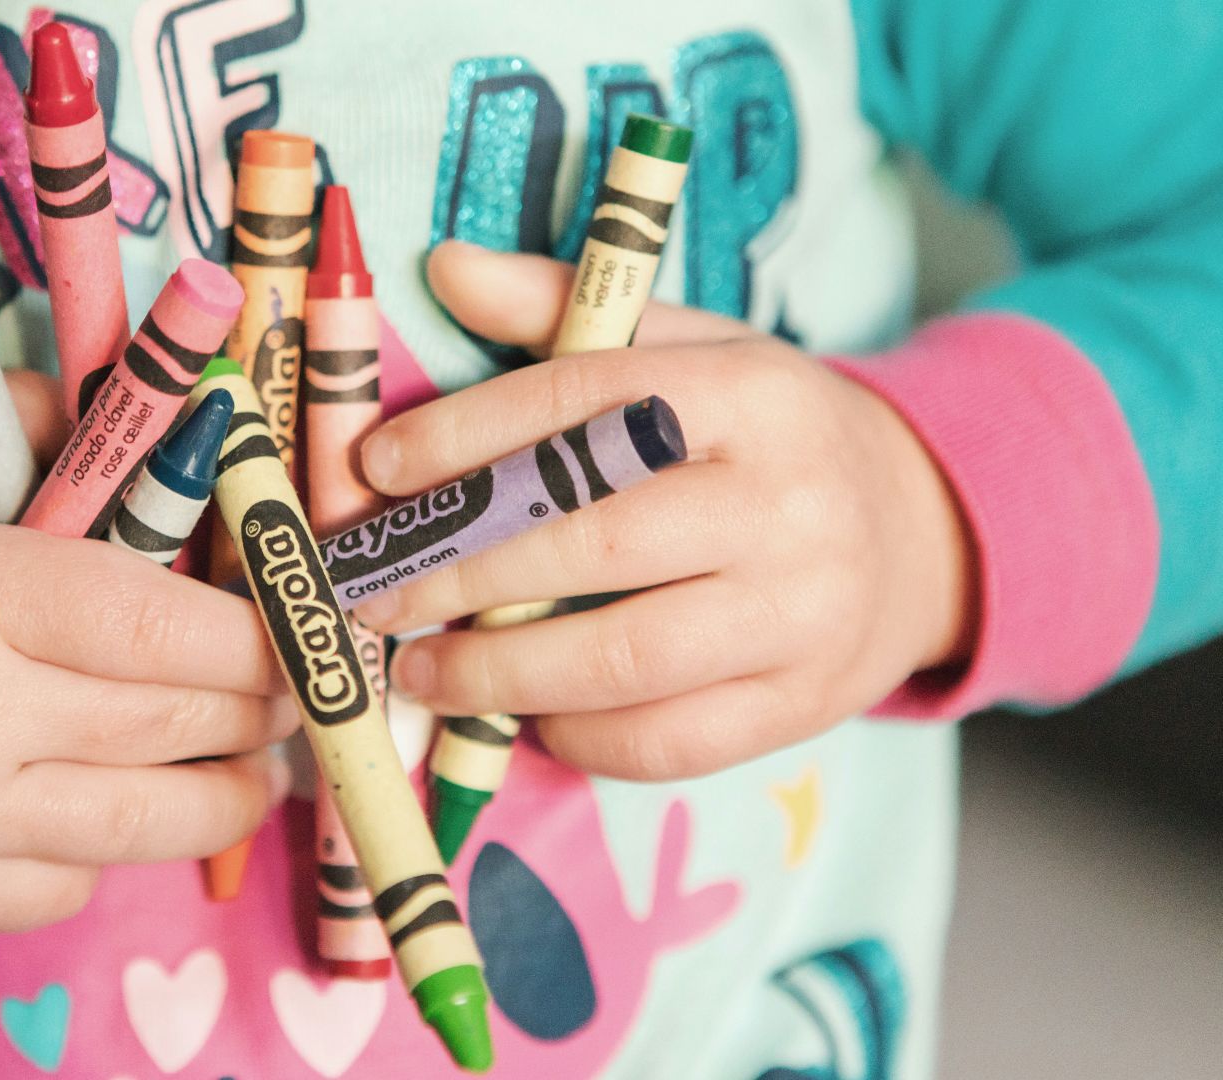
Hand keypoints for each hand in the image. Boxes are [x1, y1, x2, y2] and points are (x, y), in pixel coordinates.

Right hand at [0, 372, 293, 931]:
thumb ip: (25, 422)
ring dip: (229, 791)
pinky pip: (77, 882)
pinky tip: (110, 801)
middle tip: (301, 690)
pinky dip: (113, 846)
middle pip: (177, 721)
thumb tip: (152, 404)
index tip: (304, 628)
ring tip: (255, 762)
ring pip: (151, 821)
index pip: (163, 621)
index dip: (259, 632)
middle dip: (264, 708)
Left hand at [352, 242, 975, 779]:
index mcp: (752, 395)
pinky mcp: (803, 704)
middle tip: (373, 592)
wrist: (922, 532)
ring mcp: (802, 614)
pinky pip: (665, 740)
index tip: (378, 470)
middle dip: (458, 573)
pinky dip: (575, 734)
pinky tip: (522, 713)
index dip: (467, 438)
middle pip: (591, 542)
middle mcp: (786, 504)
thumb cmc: (766, 436)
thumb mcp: (689, 351)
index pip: (587, 404)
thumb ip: (568, 313)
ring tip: (419, 670)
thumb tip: (445, 267)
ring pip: (620, 658)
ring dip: (496, 673)